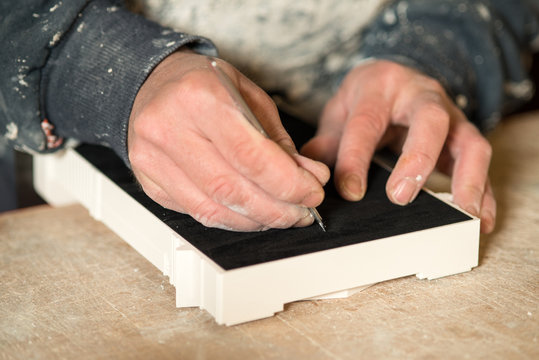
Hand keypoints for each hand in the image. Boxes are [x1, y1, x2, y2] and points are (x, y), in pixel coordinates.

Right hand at [128, 51, 328, 230]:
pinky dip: (231, 220)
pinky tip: (251, 214)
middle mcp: (168, 129)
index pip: (250, 155)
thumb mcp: (249, 95)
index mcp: (198, 97)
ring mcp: (152, 159)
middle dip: (276, 210)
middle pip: (230, 190)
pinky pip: (197, 214)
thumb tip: (308, 177)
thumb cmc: (203, 84)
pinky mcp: (148, 183)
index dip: (288, 184)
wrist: (152, 83)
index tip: (312, 193)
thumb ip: (278, 140)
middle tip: (302, 212)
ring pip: (212, 210)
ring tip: (282, 216)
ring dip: (256, 220)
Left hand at [301, 60, 495, 232]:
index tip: (350, 192)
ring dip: (468, 179)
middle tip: (401, 197)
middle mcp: (421, 95)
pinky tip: (480, 219)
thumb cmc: (365, 98)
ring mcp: (450, 114)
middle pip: (429, 120)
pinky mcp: (464, 135)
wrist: (394, 76)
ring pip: (469, 141)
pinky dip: (483, 191)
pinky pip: (480, 162)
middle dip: (418, 159)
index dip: (356, 159)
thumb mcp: (339, 111)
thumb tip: (313, 177)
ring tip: (463, 214)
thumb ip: (326, 142)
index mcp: (379, 86)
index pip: (367, 123)